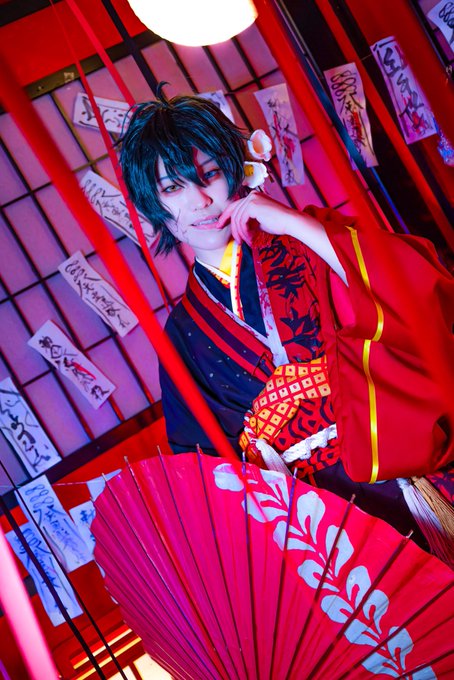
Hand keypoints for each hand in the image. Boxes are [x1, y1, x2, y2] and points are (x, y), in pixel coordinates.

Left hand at [218, 191, 346, 282]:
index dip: (225, 217)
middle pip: (233, 212)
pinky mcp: (253, 205)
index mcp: (253, 197)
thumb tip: (236, 228)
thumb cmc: (278, 224)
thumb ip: (247, 221)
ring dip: (240, 233)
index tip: (220, 226)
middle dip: (230, 227)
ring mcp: (252, 198)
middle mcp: (251, 195)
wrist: (291, 222)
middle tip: (233, 240)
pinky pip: (241, 221)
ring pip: (237, 218)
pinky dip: (244, 232)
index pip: (234, 206)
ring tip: (245, 242)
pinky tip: (250, 239)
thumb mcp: (259, 222)